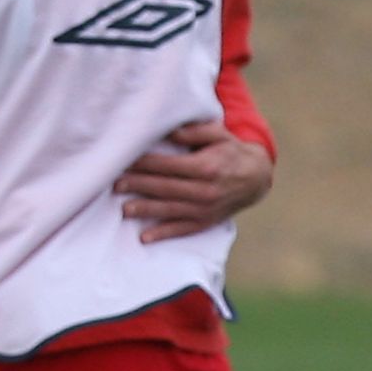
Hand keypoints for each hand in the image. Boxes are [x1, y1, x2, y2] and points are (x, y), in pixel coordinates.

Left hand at [114, 120, 272, 242]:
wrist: (256, 178)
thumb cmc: (231, 152)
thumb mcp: (218, 134)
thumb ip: (194, 132)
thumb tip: (169, 132)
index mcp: (206, 167)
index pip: (168, 166)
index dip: (145, 164)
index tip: (124, 161)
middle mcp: (204, 190)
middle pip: (165, 188)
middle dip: (139, 186)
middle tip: (115, 184)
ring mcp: (204, 209)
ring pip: (169, 210)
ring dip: (145, 210)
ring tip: (124, 210)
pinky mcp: (205, 222)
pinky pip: (182, 230)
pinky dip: (163, 234)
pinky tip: (145, 238)